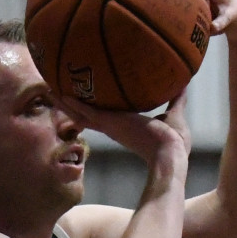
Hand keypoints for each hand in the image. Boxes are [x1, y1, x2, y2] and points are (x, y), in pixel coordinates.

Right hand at [60, 87, 191, 171]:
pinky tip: (58, 93)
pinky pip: (85, 111)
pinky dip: (71, 103)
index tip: (87, 101)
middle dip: (74, 107)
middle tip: (60, 95)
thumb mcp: (176, 114)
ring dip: (66, 104)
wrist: (169, 153)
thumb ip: (177, 98)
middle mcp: (113, 127)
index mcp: (125, 127)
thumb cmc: (174, 142)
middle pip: (87, 116)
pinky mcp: (108, 123)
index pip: (105, 117)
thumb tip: (185, 83)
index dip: (95, 110)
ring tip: (51, 92)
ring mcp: (109, 126)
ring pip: (81, 114)